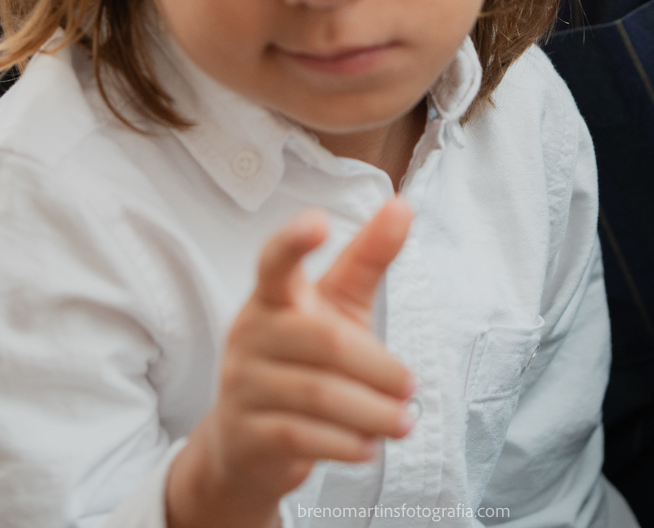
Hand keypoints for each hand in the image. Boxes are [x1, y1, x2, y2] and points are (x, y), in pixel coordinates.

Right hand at [166, 197, 414, 527]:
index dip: (295, 240)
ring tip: (404, 421)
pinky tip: (369, 447)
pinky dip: (344, 443)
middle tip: (411, 385)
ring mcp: (242, 385)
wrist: (246, 445)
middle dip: (377, 366)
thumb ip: (366, 260)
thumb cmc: (302, 360)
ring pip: (318, 395)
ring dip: (371, 412)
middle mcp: (250, 334)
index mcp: (271, 297)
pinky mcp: (246, 435)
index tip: (320, 220)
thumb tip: (403, 204)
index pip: (275, 261)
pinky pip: (302, 436)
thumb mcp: (335, 306)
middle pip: (324, 341)